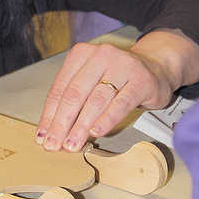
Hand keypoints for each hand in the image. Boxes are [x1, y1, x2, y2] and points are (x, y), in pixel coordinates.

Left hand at [35, 30, 198, 151]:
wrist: (155, 68)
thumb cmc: (117, 77)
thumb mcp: (91, 80)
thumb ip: (73, 99)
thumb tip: (52, 130)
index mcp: (81, 54)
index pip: (60, 88)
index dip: (49, 114)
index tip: (43, 135)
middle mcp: (100, 55)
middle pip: (75, 94)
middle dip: (62, 123)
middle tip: (54, 144)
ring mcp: (121, 66)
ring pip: (95, 100)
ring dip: (81, 126)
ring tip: (72, 144)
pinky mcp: (140, 80)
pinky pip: (120, 103)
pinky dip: (106, 119)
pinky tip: (96, 132)